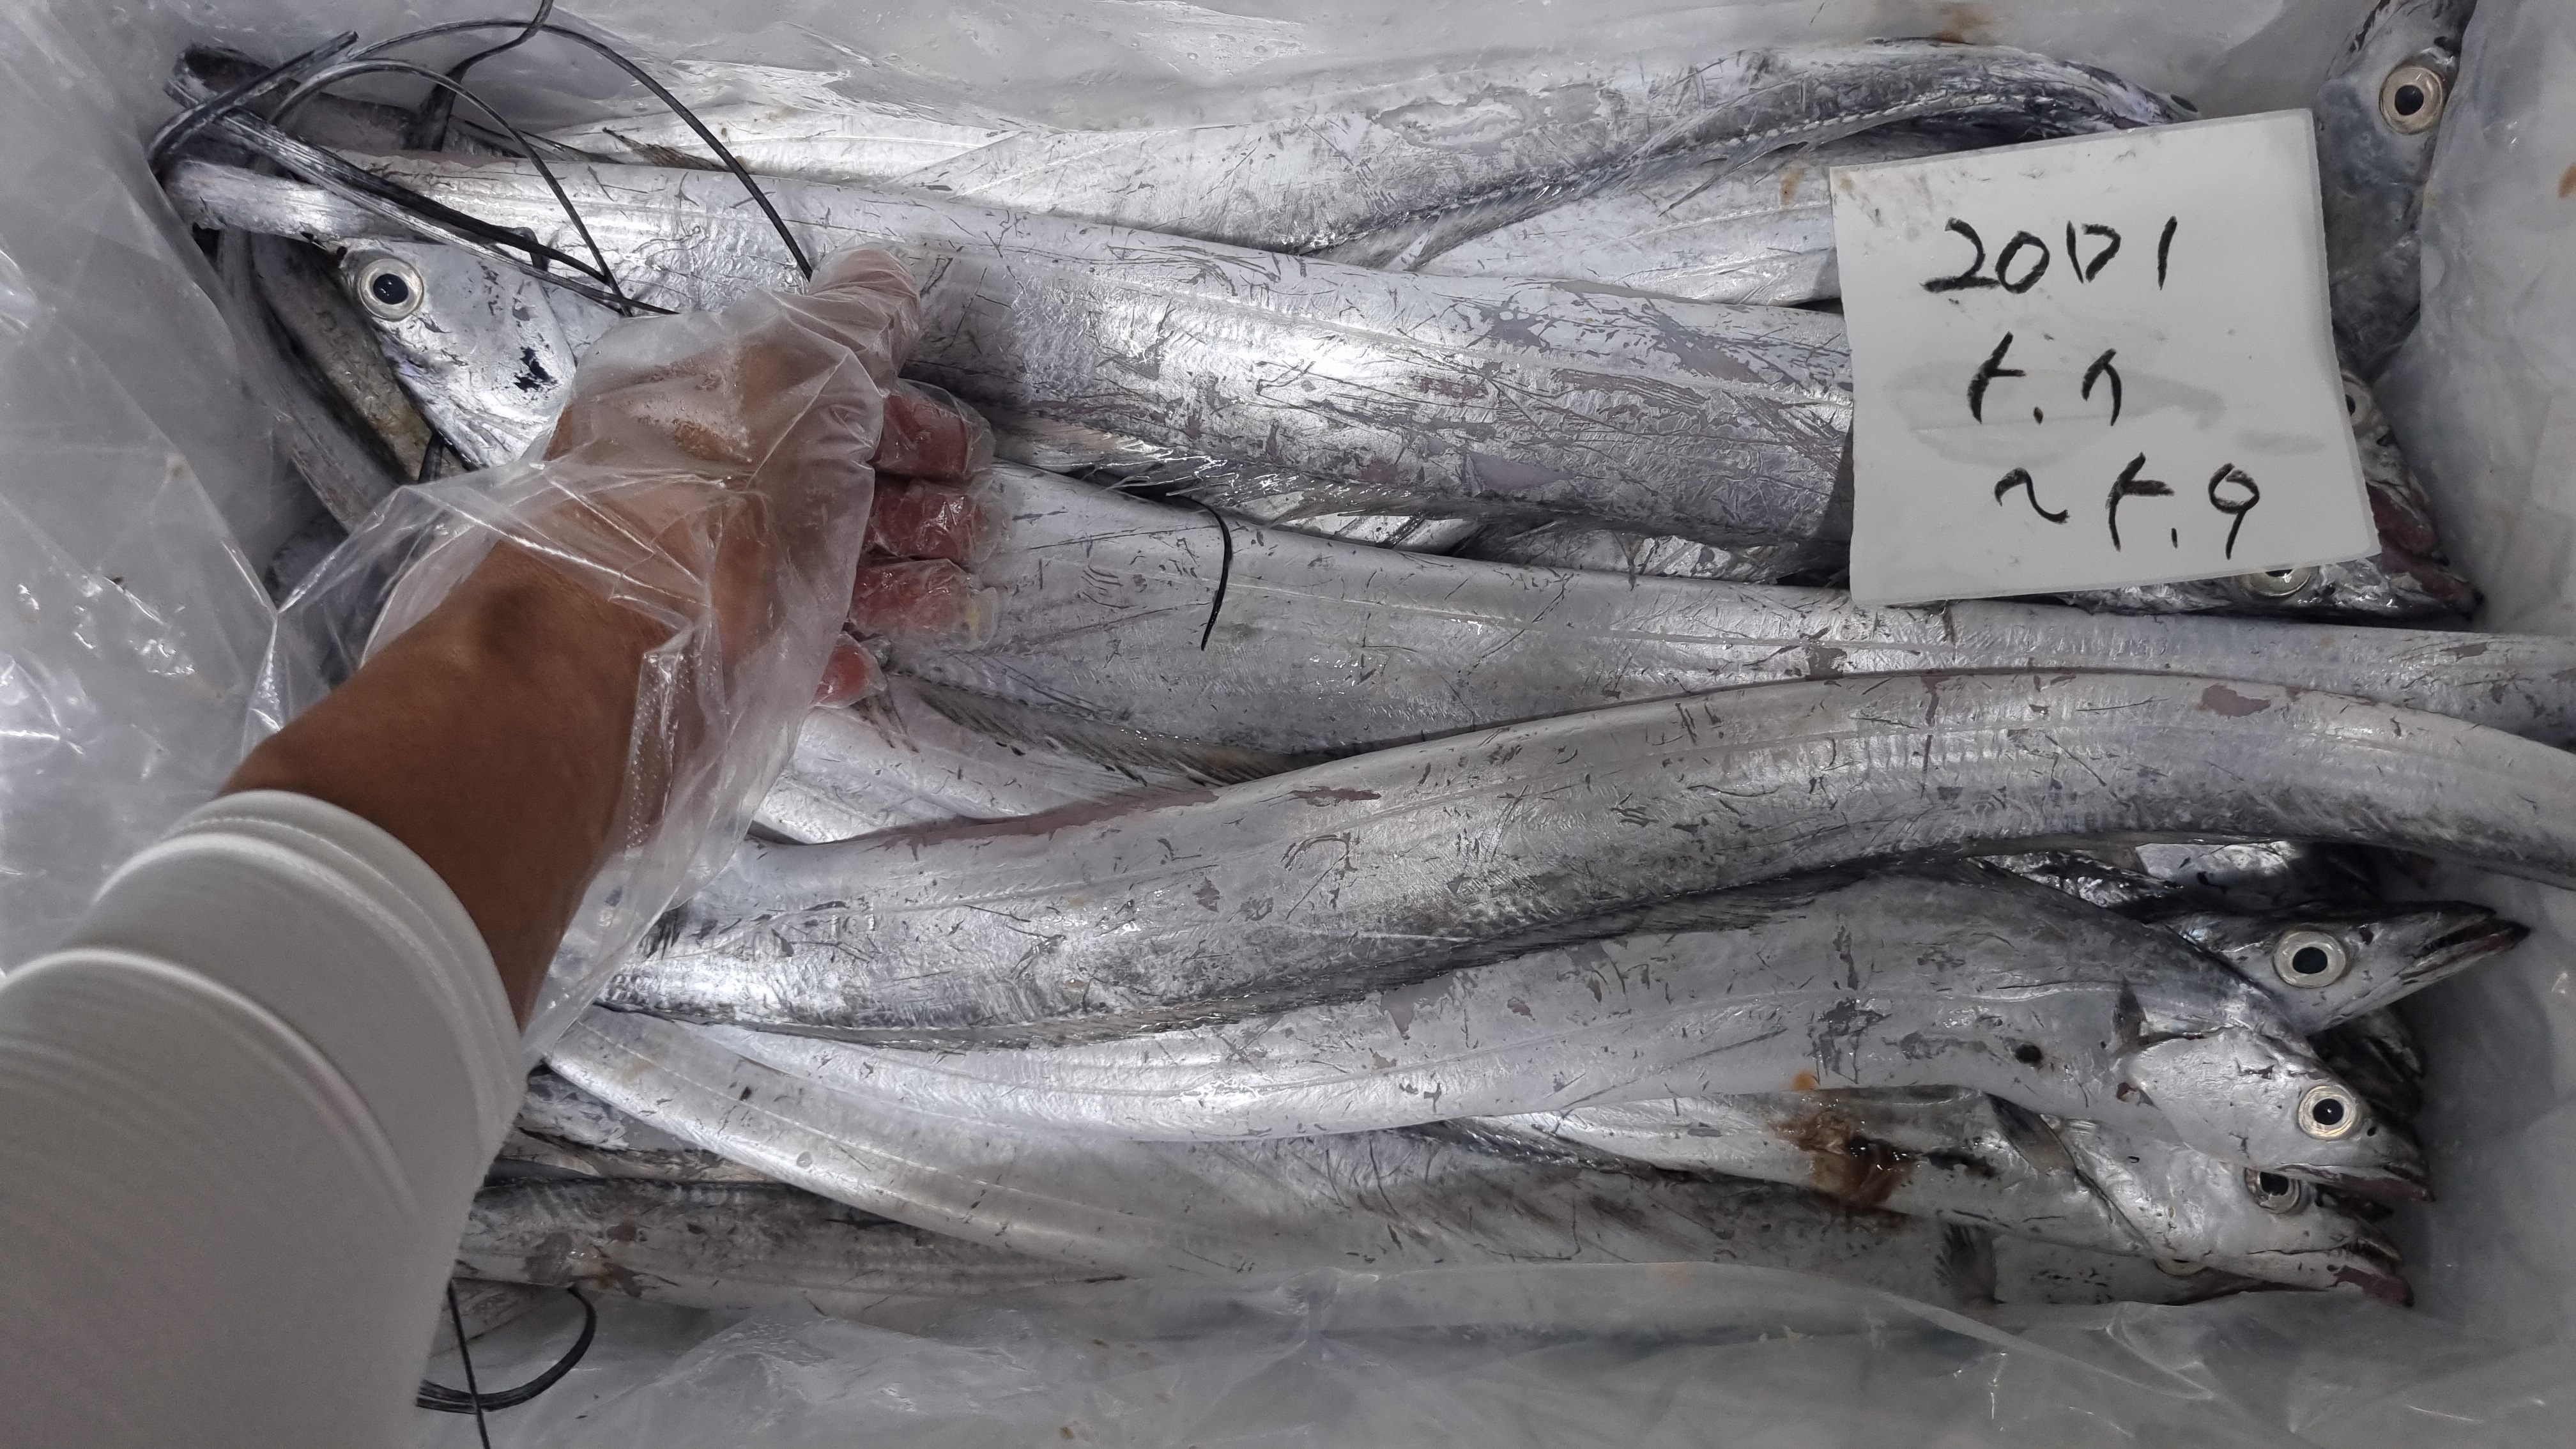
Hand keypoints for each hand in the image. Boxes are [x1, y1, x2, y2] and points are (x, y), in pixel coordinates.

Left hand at [233, 248, 969, 1033]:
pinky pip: (768, 649)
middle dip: (902, 501)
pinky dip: (824, 651)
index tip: (953, 450)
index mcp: (694, 400)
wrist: (602, 674)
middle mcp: (684, 484)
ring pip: (802, 564)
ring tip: (934, 598)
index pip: (810, 390)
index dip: (895, 414)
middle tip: (957, 528)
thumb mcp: (788, 386)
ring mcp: (687, 576)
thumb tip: (883, 277)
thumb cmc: (692, 522)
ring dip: (885, 578)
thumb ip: (845, 332)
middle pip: (813, 480)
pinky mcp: (689, 661)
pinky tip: (853, 661)